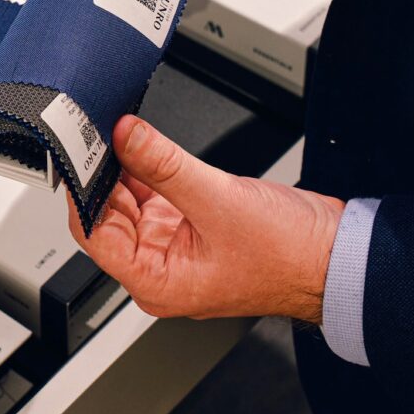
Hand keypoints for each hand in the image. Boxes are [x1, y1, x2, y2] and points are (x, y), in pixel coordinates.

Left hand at [69, 116, 343, 322]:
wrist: (337, 254)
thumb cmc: (290, 256)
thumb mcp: (219, 200)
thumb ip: (165, 165)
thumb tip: (126, 135)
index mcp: (157, 282)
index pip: (95, 236)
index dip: (82, 194)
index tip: (76, 155)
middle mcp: (160, 268)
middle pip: (110, 215)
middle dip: (104, 174)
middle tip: (97, 131)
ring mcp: (175, 245)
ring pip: (132, 200)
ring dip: (126, 167)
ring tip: (116, 131)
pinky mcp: (191, 222)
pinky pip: (157, 192)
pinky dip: (150, 168)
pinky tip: (142, 143)